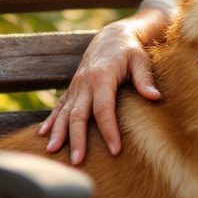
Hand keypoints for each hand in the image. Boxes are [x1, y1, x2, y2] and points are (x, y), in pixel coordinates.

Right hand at [38, 9, 166, 163]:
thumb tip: (155, 97)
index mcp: (102, 77)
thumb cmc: (130, 49)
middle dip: (77, 138)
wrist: (112, 36)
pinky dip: (50, 120)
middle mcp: (85, 83)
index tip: (115, 150)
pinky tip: (42, 135)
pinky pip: (59, 106)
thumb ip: (145, 78)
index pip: (104, 108)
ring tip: (53, 152)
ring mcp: (76, 86)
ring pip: (64, 112)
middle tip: (77, 161)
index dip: (109, 130)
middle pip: (78, 114)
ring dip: (58, 132)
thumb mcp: (140, 59)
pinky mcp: (73, 88)